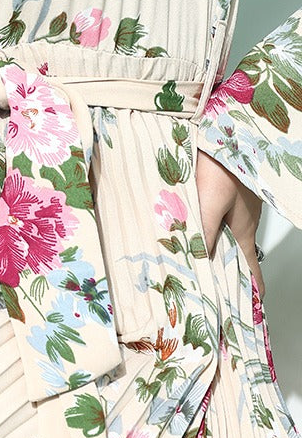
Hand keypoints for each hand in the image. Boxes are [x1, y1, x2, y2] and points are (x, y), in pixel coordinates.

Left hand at [195, 147, 265, 297]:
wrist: (225, 124)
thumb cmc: (221, 160)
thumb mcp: (210, 199)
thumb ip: (204, 230)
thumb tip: (199, 262)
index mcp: (242, 230)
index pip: (250, 271)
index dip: (248, 293)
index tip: (242, 312)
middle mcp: (242, 220)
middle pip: (235, 255)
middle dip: (222, 273)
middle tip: (202, 288)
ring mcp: (236, 205)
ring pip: (224, 234)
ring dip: (211, 248)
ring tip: (187, 261)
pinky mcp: (226, 190)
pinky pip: (217, 216)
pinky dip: (205, 226)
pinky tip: (187, 226)